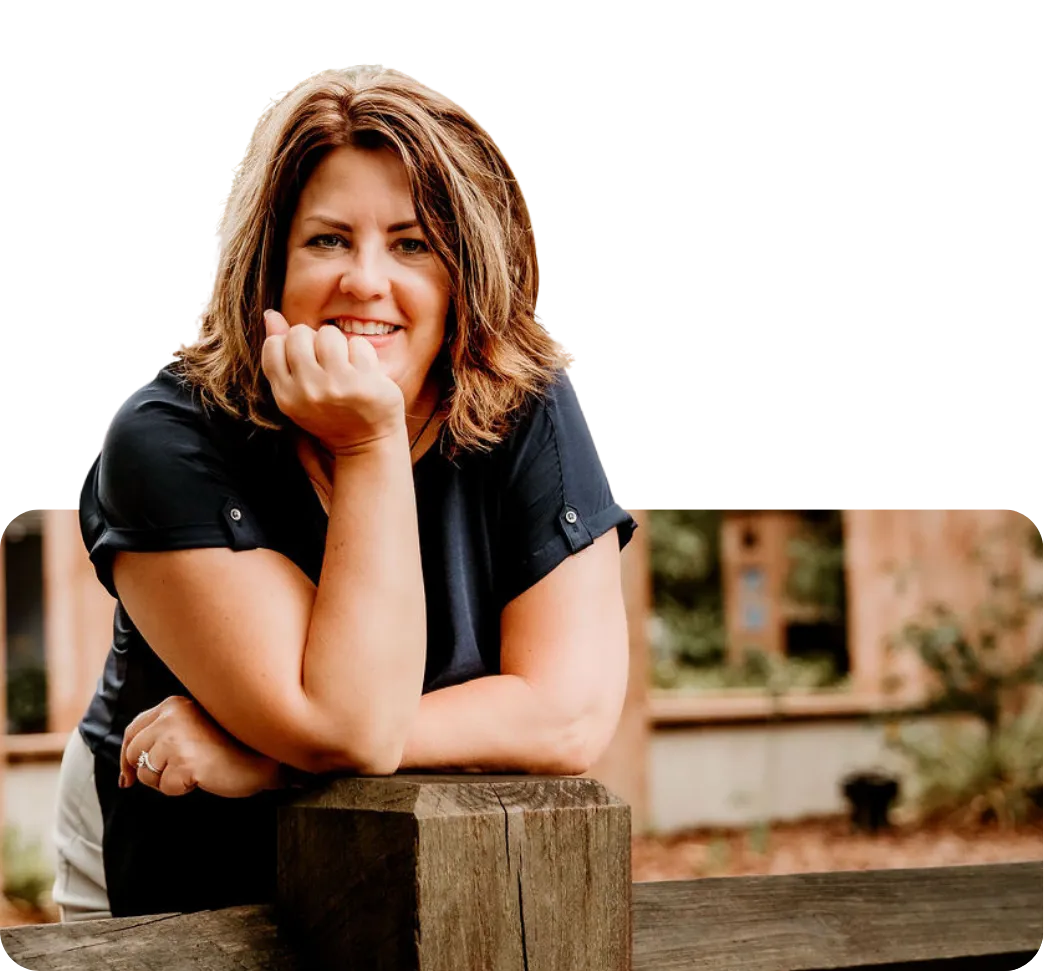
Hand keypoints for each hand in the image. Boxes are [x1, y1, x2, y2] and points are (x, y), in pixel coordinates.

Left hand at [119, 696, 280, 798]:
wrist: (264, 756)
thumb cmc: (232, 745)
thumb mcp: (194, 726)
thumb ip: (165, 732)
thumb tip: (128, 770)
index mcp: (173, 705)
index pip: (133, 730)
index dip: (127, 756)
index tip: (128, 777)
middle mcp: (171, 717)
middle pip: (133, 753)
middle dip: (148, 771)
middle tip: (175, 775)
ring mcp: (176, 739)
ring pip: (147, 773)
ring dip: (167, 781)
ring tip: (196, 770)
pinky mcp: (184, 762)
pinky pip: (166, 788)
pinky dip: (182, 789)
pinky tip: (203, 777)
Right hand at [260, 309, 405, 455]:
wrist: (368, 443)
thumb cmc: (331, 412)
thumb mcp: (299, 391)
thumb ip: (282, 355)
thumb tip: (270, 315)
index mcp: (286, 396)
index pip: (273, 346)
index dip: (290, 344)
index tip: (306, 359)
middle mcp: (308, 391)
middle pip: (299, 334)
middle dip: (313, 339)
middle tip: (327, 360)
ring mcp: (336, 386)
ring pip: (328, 334)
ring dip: (339, 343)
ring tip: (345, 363)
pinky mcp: (364, 382)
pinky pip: (357, 344)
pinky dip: (362, 352)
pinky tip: (364, 371)